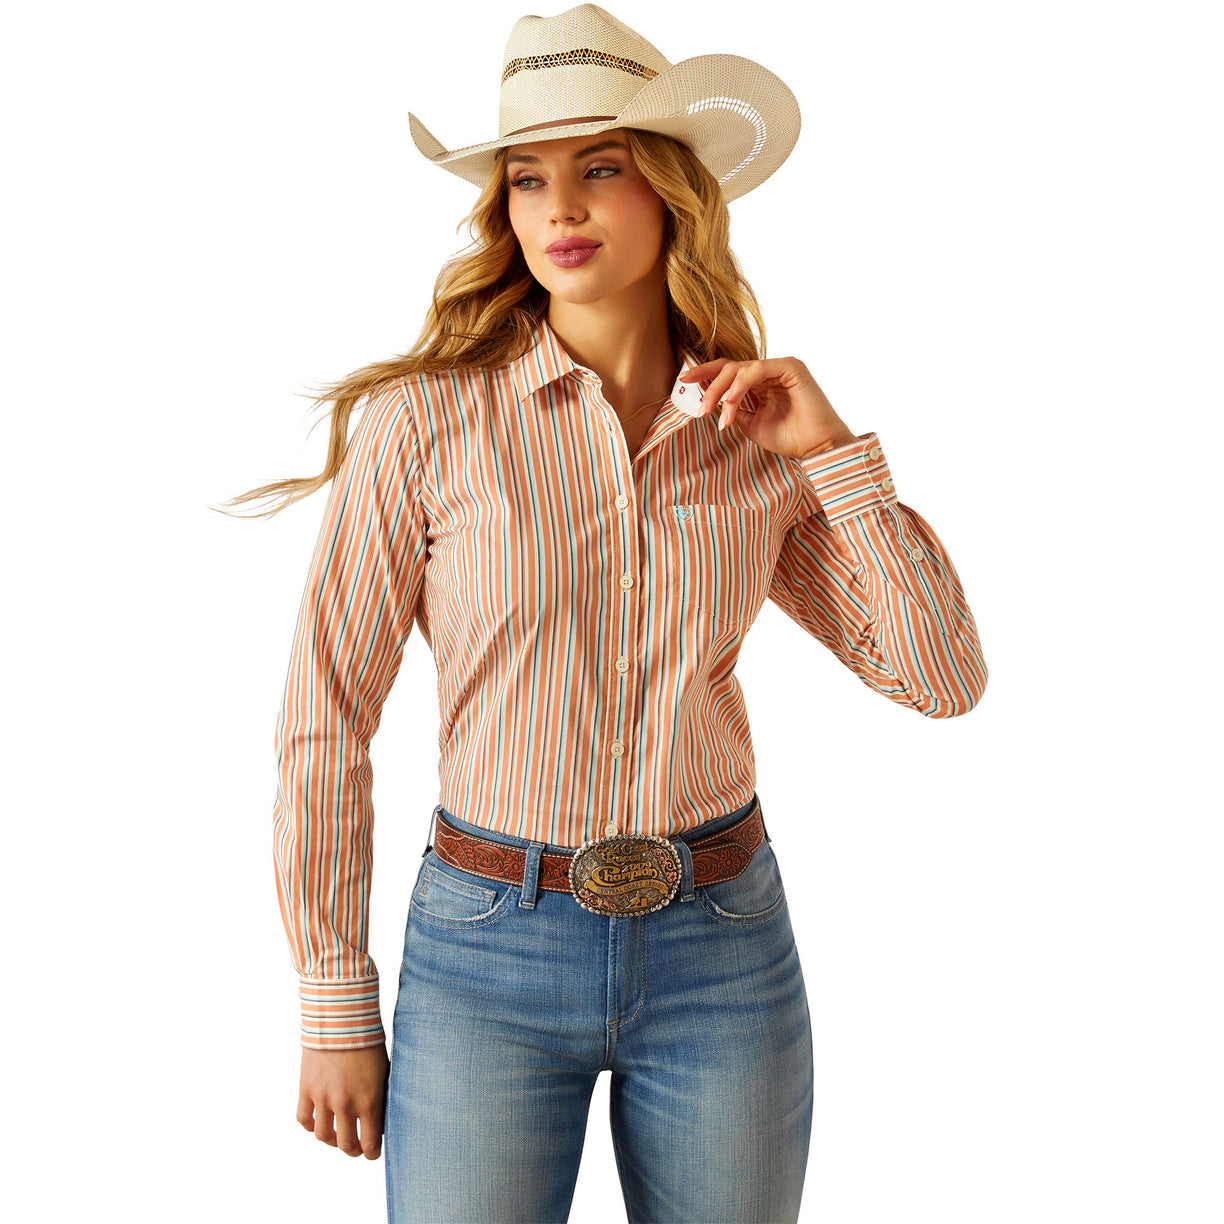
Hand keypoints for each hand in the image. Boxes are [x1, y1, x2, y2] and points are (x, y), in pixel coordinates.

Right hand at [297, 1044, 389, 1158]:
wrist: (342, 1018)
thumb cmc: (369, 1041)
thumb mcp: (383, 1070)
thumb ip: (380, 1096)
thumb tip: (380, 1117)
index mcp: (369, 1100)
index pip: (369, 1144)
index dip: (372, 1153)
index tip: (373, 1151)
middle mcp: (345, 1104)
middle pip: (346, 1145)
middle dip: (353, 1150)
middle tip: (357, 1147)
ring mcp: (323, 1097)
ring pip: (323, 1136)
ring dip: (332, 1141)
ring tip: (337, 1135)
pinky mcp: (306, 1088)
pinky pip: (304, 1119)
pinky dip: (310, 1125)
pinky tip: (319, 1121)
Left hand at [679, 357, 857, 459]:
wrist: (816, 448)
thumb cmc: (790, 438)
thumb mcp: (751, 425)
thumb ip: (733, 410)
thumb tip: (711, 403)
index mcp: (760, 383)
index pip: (728, 372)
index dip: (705, 375)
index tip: (683, 382)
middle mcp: (769, 371)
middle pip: (729, 367)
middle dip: (709, 385)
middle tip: (699, 407)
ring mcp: (780, 367)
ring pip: (740, 368)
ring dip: (722, 391)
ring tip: (716, 413)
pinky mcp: (791, 367)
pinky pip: (757, 369)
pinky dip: (740, 385)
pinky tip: (730, 402)